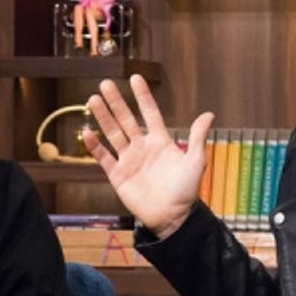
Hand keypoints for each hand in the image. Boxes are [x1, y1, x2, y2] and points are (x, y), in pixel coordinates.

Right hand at [83, 74, 213, 238]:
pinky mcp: (118, 175)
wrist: (172, 217)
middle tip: (105, 84)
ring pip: (112, 134)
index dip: (143, 96)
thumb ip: (197, 137)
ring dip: (103, 117)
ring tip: (93, 100)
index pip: (149, 113)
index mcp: (160, 141)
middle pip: (126, 120)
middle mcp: (142, 147)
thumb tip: (208, 114)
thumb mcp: (195, 161)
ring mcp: (128, 160)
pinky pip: (103, 157)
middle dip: (116, 102)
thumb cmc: (186, 191)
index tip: (135, 78)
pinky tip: (87, 132)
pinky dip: (95, 146)